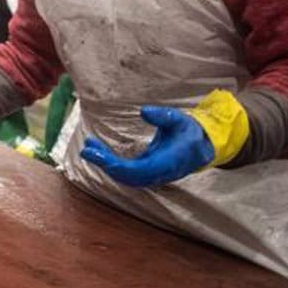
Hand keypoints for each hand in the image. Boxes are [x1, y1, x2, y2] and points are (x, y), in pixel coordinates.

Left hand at [81, 106, 214, 186]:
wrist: (200, 148)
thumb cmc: (188, 132)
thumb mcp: (179, 119)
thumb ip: (163, 116)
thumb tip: (143, 111)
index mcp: (169, 162)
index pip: (138, 170)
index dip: (116, 165)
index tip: (97, 154)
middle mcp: (160, 174)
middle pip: (128, 176)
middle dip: (106, 165)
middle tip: (87, 150)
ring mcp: (153, 176)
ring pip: (125, 176)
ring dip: (105, 164)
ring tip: (89, 146)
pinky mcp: (147, 173)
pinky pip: (126, 173)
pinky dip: (110, 163)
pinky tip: (97, 149)